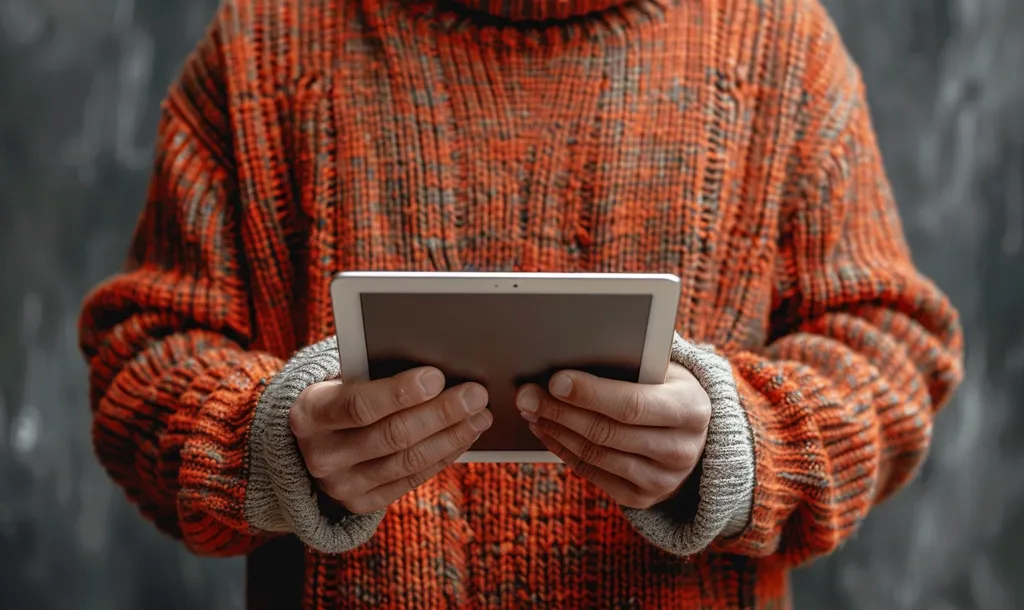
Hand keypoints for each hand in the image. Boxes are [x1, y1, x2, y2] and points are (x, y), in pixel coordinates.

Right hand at [290, 367, 491, 513]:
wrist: (311, 444)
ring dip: (451, 436)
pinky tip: (463, 436)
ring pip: (408, 460)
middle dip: (441, 413)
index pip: (359, 405)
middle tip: (476, 395)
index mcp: (309, 414)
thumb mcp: (340, 380)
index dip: (401, 392)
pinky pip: (411, 479)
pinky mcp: (361, 503)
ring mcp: (341, 485)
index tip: (437, 377)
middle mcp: (322, 455)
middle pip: (392, 435)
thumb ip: (374, 373)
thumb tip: (436, 367)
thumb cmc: (339, 397)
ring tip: (480, 415)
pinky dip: (443, 456)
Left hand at [516, 363, 709, 508]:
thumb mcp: (665, 371)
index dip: (590, 394)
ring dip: (555, 430)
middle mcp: (681, 450)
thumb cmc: (668, 391)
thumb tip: (575, 348)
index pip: (632, 404)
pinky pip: (591, 473)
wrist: (695, 438)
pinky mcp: (641, 497)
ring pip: (595, 454)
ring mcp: (662, 480)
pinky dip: (562, 450)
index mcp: (691, 409)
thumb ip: (632, 361)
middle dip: (560, 411)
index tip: (555, 381)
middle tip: (526, 395)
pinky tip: (546, 430)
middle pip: (607, 431)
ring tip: (531, 410)